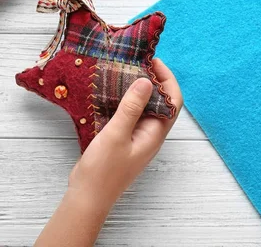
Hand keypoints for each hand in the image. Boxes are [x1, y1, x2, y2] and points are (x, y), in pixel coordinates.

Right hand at [67, 59, 183, 211]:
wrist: (87, 198)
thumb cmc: (103, 170)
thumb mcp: (116, 135)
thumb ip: (131, 108)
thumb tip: (147, 81)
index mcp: (155, 133)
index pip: (173, 101)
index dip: (168, 79)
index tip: (153, 61)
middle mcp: (150, 134)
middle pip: (160, 101)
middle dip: (153, 80)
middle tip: (138, 62)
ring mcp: (137, 137)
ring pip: (144, 107)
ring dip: (138, 89)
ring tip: (125, 71)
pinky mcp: (124, 139)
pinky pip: (130, 114)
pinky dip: (125, 100)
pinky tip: (111, 91)